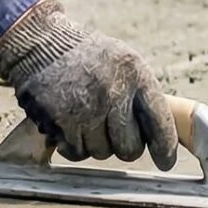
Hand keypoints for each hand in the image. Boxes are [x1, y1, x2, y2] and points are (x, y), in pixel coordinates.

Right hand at [0, 0, 178, 168]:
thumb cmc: (88, 56)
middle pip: (130, 148)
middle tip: (111, 132)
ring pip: (101, 153)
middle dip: (123, 147)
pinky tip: (69, 125)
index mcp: (136, 75)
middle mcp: (115, 93)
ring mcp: (88, 108)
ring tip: (85, 117)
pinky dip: (73, 145)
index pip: (160, 122)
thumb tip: (160, 135)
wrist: (42, 44)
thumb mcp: (124, 61)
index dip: (164, 148)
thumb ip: (141, 94)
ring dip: (94, 143)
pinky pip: (76, 152)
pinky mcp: (63, 120)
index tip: (165, 162)